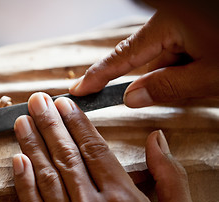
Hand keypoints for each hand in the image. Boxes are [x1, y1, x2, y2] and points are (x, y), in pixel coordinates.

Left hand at [12, 92, 197, 201]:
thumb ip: (170, 177)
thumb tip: (157, 139)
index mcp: (123, 200)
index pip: (94, 149)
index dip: (77, 123)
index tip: (65, 104)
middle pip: (66, 156)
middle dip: (50, 124)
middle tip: (37, 101)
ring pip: (46, 176)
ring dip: (32, 145)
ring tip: (22, 121)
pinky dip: (23, 182)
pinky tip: (17, 159)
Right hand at [69, 9, 218, 107]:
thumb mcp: (209, 76)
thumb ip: (166, 87)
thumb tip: (132, 96)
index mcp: (169, 25)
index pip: (121, 57)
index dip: (98, 76)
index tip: (80, 89)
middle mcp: (171, 21)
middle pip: (146, 58)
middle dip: (159, 78)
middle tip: (182, 85)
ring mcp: (182, 24)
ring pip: (165, 58)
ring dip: (178, 74)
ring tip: (206, 73)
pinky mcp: (192, 30)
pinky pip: (178, 53)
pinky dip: (186, 67)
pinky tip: (206, 68)